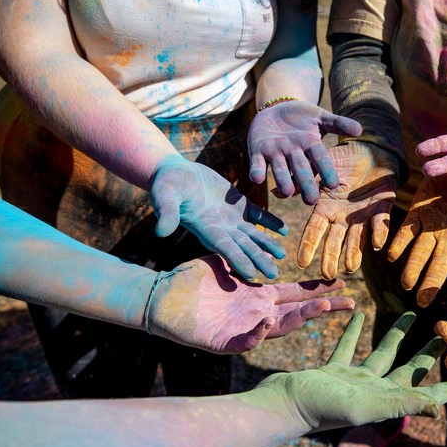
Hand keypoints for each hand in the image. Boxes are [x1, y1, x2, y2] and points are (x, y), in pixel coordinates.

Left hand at [146, 255, 354, 352]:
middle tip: (351, 303)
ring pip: (279, 328)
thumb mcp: (224, 263)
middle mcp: (256, 313)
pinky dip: (258, 333)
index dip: (317, 288)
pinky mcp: (224, 342)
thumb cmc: (191, 280)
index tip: (340, 282)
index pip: (294, 293)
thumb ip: (245, 258)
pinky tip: (268, 321)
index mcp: (258, 295)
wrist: (161, 298)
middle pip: (297, 311)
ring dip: (300, 319)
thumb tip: (263, 247)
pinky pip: (246, 340)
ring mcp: (243, 328)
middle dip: (324, 307)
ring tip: (320, 308)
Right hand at [150, 155, 286, 279]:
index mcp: (205, 228)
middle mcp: (221, 228)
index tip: (251, 273)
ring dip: (267, 244)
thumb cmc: (167, 185)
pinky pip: (259, 215)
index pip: (224, 248)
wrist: (177, 173)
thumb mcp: (164, 196)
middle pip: (243, 246)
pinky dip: (271, 222)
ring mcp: (231, 218)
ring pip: (253, 235)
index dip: (238, 259)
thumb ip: (167, 213)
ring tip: (282, 255)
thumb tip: (161, 232)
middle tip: (274, 274)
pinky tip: (285, 230)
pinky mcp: (239, 204)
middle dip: (258, 259)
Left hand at [248, 100, 362, 204]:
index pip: (320, 159)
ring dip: (283, 180)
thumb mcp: (320, 116)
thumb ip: (339, 123)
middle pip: (301, 169)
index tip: (333, 184)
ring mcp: (275, 153)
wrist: (275, 110)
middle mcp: (294, 153)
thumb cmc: (302, 116)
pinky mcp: (257, 151)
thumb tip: (360, 129)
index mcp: (310, 146)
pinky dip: (257, 171)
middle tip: (310, 200)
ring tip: (286, 193)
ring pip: (280, 169)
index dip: (326, 170)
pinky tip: (257, 179)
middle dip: (305, 184)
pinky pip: (257, 163)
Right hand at [257, 312, 446, 431]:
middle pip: (411, 368)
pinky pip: (349, 347)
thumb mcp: (364, 405)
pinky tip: (360, 313)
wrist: (281, 406)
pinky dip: (354, 330)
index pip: (428, 394)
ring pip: (382, 353)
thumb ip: (400, 404)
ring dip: (397, 335)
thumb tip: (437, 409)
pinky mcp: (334, 371)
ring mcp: (354, 382)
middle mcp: (375, 392)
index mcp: (387, 401)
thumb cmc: (321, 408)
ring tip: (411, 314)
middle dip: (431, 352)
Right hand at [297, 141, 397, 278]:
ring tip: (350, 268)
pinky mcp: (383, 206)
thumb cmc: (343, 158)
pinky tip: (377, 244)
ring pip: (357, 237)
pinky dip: (379, 232)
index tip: (302, 263)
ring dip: (354, 252)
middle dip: (331, 257)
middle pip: (335, 240)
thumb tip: (274, 191)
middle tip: (328, 274)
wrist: (371, 148)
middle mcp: (343, 217)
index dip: (308, 246)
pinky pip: (381, 221)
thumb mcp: (319, 168)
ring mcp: (363, 214)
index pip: (314, 231)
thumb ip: (301, 181)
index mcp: (326, 208)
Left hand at [387, 176, 446, 307]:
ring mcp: (431, 228)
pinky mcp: (416, 214)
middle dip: (432, 282)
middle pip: (440, 264)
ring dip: (413, 267)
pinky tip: (391, 255)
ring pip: (420, 252)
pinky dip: (398, 243)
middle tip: (423, 303)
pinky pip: (405, 231)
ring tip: (406, 284)